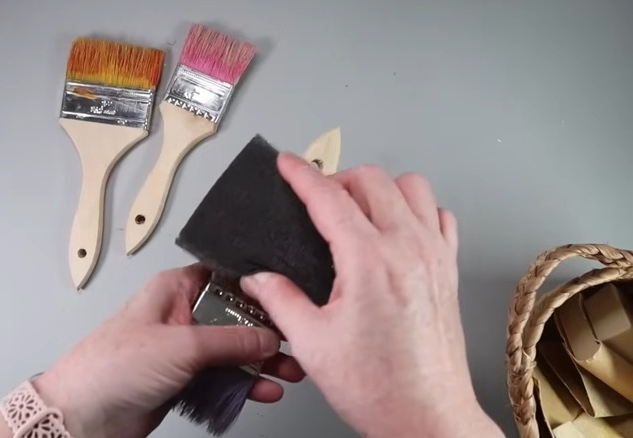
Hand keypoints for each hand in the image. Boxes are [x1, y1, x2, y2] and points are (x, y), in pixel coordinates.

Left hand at [30, 265, 304, 437]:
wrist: (81, 416)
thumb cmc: (111, 367)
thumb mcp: (182, 345)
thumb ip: (231, 340)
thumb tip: (268, 337)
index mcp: (174, 289)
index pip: (226, 279)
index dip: (257, 290)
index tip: (286, 302)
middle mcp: (180, 314)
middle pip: (235, 317)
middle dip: (266, 333)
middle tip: (295, 345)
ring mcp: (182, 348)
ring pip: (232, 350)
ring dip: (260, 362)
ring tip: (289, 372)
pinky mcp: (183, 378)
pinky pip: (222, 376)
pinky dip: (244, 383)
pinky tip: (264, 389)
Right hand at [240, 154, 502, 436]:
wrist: (427, 417)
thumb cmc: (377, 387)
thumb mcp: (311, 343)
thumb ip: (280, 299)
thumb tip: (258, 277)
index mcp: (369, 261)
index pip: (330, 197)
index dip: (302, 175)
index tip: (287, 163)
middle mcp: (407, 249)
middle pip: (372, 180)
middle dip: (339, 178)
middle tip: (317, 198)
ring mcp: (434, 256)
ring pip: (412, 187)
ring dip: (380, 188)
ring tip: (358, 209)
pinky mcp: (449, 270)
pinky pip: (439, 216)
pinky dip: (416, 211)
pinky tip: (397, 231)